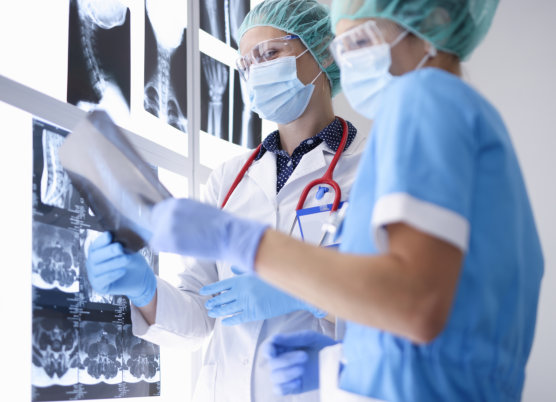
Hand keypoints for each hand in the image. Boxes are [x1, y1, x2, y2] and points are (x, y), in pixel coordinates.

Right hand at [86, 232, 156, 306]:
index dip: (101, 240)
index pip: (96, 244)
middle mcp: (92, 262)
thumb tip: (116, 242)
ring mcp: (93, 274)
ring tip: (126, 260)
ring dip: (113, 263)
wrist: (140, 277)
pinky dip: (112, 275)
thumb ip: (121, 246)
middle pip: (95, 256)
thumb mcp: (128, 251)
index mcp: (97, 250)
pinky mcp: (98, 286)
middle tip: (119, 248)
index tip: (110, 235)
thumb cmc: (132, 260)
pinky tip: (122, 271)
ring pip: (98, 268)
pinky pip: (101, 280)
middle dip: (108, 251)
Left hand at [149, 198, 267, 271]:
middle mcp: (170, 211)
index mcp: (178, 202)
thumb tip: (176, 221)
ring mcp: (168, 226)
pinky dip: (165, 249)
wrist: (229, 235)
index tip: (166, 226)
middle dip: (161, 229)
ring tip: (182, 244)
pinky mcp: (170, 240)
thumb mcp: (199, 210)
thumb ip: (183, 213)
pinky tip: (178, 249)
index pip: (159, 209)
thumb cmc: (220, 225)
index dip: (162, 219)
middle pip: (153, 221)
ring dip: (165, 240)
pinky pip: (157, 245)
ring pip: (155, 234)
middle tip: (174, 238)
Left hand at [199, 268, 325, 324]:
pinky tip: (224, 321)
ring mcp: (248, 303)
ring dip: (218, 311)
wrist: (292, 291)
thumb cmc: (277, 279)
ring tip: (211, 313)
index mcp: (242, 280)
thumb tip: (233, 269)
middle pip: (223, 297)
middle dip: (214, 301)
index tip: (202, 291)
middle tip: (207, 304)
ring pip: (228, 308)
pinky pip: (238, 318)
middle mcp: (242, 291)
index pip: (222, 284)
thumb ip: (244, 271)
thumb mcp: (259, 271)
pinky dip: (230, 320)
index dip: (211, 288)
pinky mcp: (255, 313)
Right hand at [264, 330, 337, 394]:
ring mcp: (287, 375)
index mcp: (284, 346)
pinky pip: (280, 390)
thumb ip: (292, 338)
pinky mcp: (293, 386)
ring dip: (287, 373)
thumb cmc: (323, 346)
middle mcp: (283, 360)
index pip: (267, 348)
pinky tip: (299, 381)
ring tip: (302, 369)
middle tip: (304, 356)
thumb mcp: (309, 338)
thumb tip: (274, 338)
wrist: (339, 361)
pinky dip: (286, 386)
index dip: (267, 350)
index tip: (272, 352)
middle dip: (286, 360)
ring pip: (274, 377)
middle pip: (272, 364)